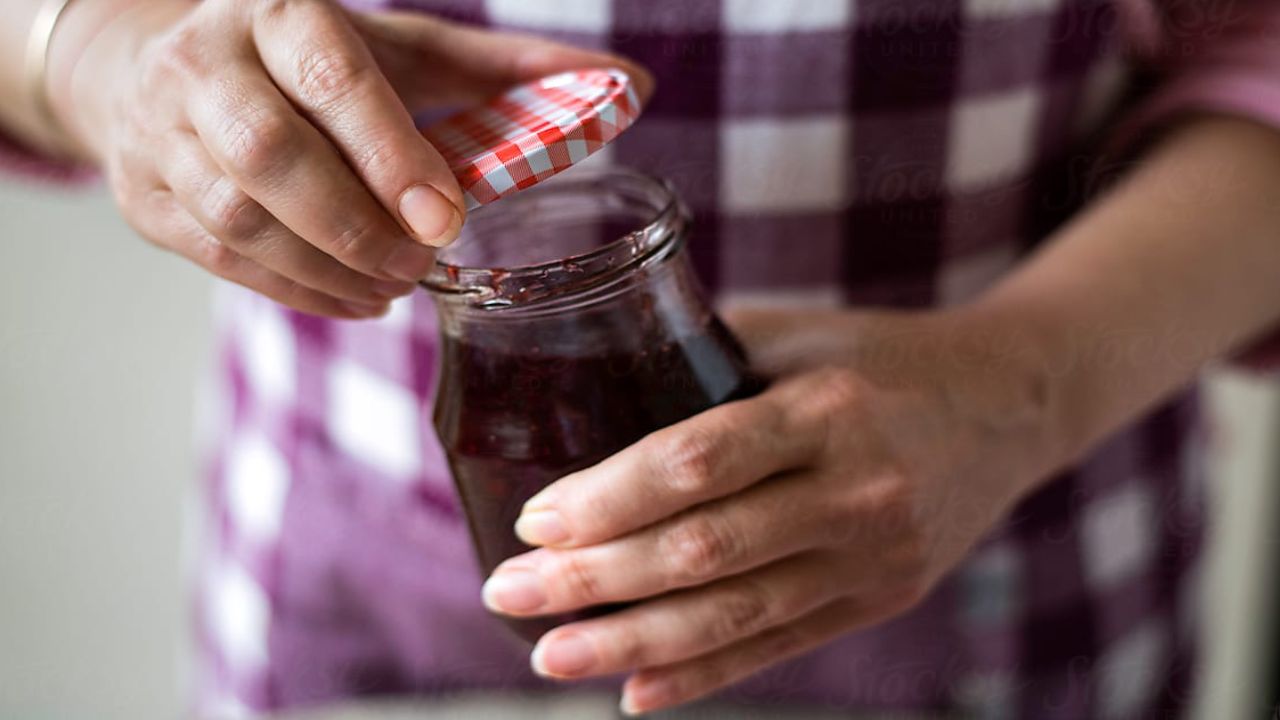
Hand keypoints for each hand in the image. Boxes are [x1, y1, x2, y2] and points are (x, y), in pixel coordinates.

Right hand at [48, 0, 648, 317]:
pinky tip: (353, 299)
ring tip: (391, 288)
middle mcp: (205, 61)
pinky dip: (295, 292)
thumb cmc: (309, 58)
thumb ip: (508, 72)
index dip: (389, 152)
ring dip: (326, 269)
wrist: (160, 66)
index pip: (330, 76)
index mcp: (280, 11)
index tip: (445, 218)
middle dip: (354, 225)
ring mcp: (162, 132)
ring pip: (237, 217)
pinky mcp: (146, 198)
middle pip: (268, 154)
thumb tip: (632, 87)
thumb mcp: (406, 50)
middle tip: (418, 267)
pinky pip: (219, 259)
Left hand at [480, 308, 1063, 714]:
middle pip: (704, 551)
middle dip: (595, 580)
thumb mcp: (798, 336)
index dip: (610, 497)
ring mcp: (873, 557)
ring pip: (734, 616)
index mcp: (827, 409)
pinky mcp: (879, 600)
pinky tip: (633, 689)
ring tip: (548, 656)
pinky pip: (778, 647)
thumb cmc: (880, 357)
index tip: (537, 520)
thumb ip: (703, 362)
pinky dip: (702, 675)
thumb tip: (584, 394)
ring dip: (631, 642)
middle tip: (509, 592)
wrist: (1009, 405)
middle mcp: (855, 491)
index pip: (700, 462)